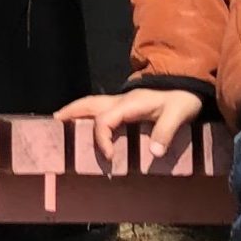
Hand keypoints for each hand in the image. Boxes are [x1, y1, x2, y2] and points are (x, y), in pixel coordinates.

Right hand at [55, 86, 203, 168]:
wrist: (188, 82)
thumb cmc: (182, 98)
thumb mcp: (179, 113)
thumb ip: (166, 132)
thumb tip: (154, 153)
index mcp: (130, 103)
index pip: (104, 120)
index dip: (101, 138)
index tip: (108, 157)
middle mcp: (121, 100)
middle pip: (88, 104)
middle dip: (69, 114)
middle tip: (53, 125)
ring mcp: (121, 101)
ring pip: (91, 104)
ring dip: (74, 112)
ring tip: (59, 123)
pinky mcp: (125, 105)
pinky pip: (99, 109)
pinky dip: (86, 114)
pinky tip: (83, 124)